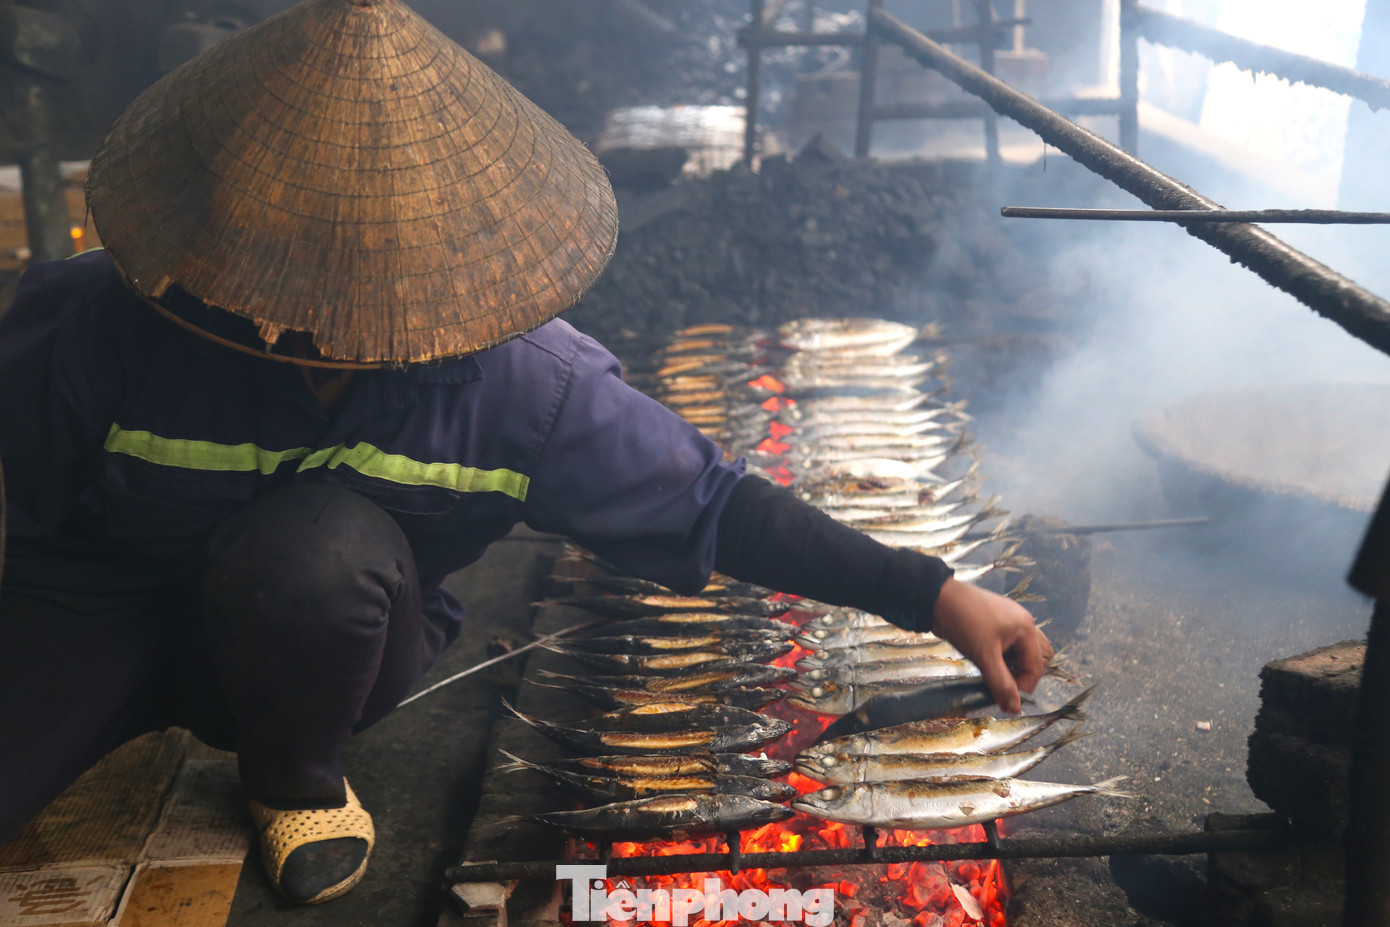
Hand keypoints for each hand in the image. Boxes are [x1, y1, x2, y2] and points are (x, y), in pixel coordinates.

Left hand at [931, 577, 1052, 712]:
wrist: (937, 598)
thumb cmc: (964, 624)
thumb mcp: (984, 656)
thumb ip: (1001, 684)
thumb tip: (1014, 709)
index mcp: (1026, 628)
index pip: (1036, 666)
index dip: (1023, 686)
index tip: (1006, 700)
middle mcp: (1023, 622)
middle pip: (1038, 655)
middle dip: (1026, 674)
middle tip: (1006, 684)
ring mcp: (1010, 619)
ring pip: (1023, 648)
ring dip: (1015, 665)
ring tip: (997, 674)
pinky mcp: (996, 621)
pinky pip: (1009, 642)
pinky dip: (1004, 655)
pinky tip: (988, 661)